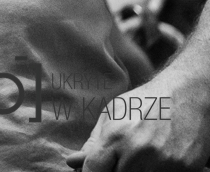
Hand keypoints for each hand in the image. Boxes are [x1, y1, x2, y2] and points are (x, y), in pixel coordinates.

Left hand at [64, 67, 209, 170]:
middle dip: (113, 170)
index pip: (93, 171)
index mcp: (115, 136)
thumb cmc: (145, 102)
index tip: (93, 169)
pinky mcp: (183, 169)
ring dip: (134, 171)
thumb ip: (93, 142)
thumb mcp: (112, 114)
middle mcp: (137, 152)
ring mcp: (162, 164)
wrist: (187, 95)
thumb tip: (73, 163)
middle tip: (119, 158)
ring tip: (139, 155)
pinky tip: (157, 159)